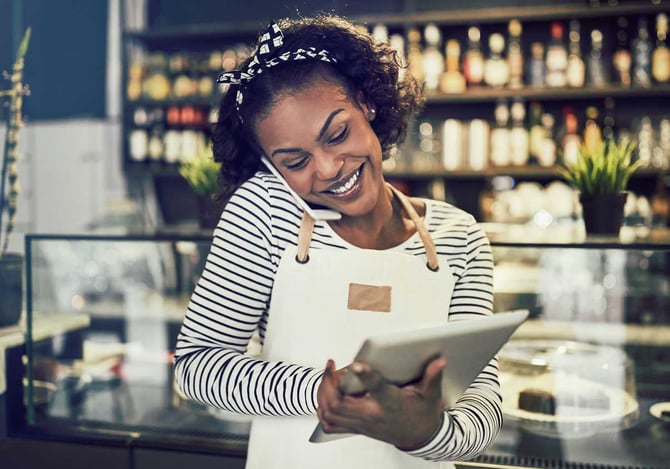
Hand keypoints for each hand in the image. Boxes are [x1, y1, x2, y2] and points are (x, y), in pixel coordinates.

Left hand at [316, 356, 446, 449]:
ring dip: (323, 393)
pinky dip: (322, 409)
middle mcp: (372, 415)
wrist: (420, 438)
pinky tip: (326, 395)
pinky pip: (330, 423)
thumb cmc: (423, 415)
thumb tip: (439, 361)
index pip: (376, 389)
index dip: (365, 376)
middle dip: (329, 382)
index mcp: (391, 404)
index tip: (355, 363)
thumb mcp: (431, 395)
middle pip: (339, 403)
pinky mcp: (357, 428)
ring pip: (331, 412)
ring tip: (328, 376)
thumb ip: (432, 377)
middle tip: (332, 365)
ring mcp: (362, 424)